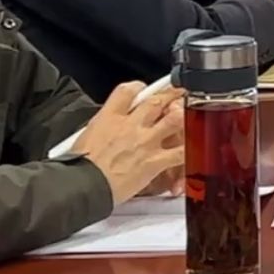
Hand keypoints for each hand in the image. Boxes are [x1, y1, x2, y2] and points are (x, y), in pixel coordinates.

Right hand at [71, 81, 186, 204]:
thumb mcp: (85, 136)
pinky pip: (179, 153)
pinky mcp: (154, 161)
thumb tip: (108, 124)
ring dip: (183, 116)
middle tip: (178, 93)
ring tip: (189, 114)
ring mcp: (145, 142)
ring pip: (174, 119)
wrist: (83, 186)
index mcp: (109, 117)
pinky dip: (189, 150)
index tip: (142, 91)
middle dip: (170, 94)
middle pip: (156, 101)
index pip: (128, 91)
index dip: (138, 88)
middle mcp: (130, 125)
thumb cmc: (79, 166)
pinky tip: (194, 149)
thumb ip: (103, 126)